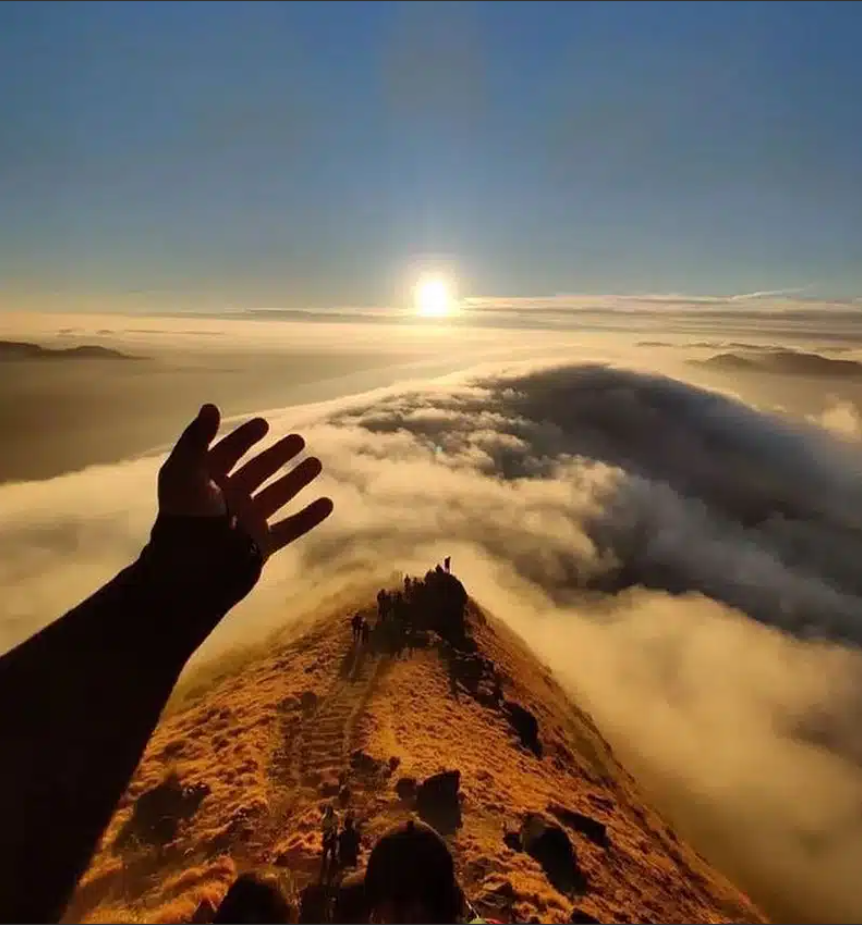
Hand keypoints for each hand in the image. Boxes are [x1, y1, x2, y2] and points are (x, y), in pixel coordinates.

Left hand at [158, 404, 332, 560]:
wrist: (192, 572)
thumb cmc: (186, 518)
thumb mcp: (185, 473)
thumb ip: (196, 440)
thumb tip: (211, 407)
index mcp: (207, 482)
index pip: (227, 452)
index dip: (243, 438)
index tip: (264, 424)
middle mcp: (228, 499)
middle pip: (257, 471)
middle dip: (277, 455)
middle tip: (299, 439)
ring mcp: (247, 522)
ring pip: (276, 495)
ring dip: (295, 480)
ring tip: (316, 463)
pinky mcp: (261, 544)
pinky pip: (290, 527)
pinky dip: (308, 516)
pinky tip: (327, 503)